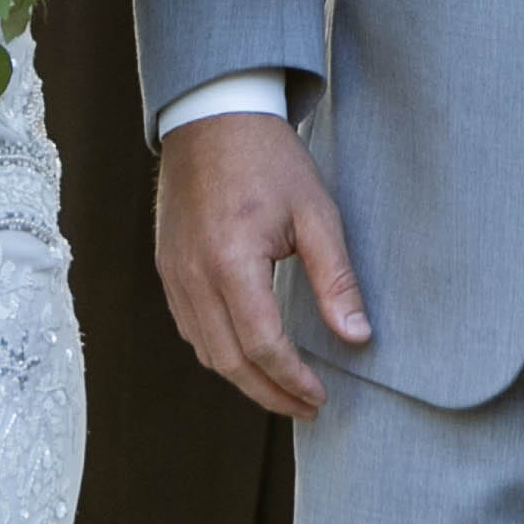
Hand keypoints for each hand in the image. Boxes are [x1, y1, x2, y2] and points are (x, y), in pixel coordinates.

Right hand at [155, 106, 369, 417]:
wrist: (213, 117)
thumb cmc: (269, 160)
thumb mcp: (316, 213)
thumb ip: (336, 279)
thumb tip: (356, 336)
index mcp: (232, 261)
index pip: (262, 345)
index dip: (293, 379)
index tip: (321, 396)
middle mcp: (193, 275)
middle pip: (228, 362)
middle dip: (269, 393)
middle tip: (306, 407)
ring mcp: (174, 274)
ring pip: (205, 351)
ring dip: (243, 379)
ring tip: (283, 389)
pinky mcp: (167, 268)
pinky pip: (189, 328)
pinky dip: (219, 353)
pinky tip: (248, 355)